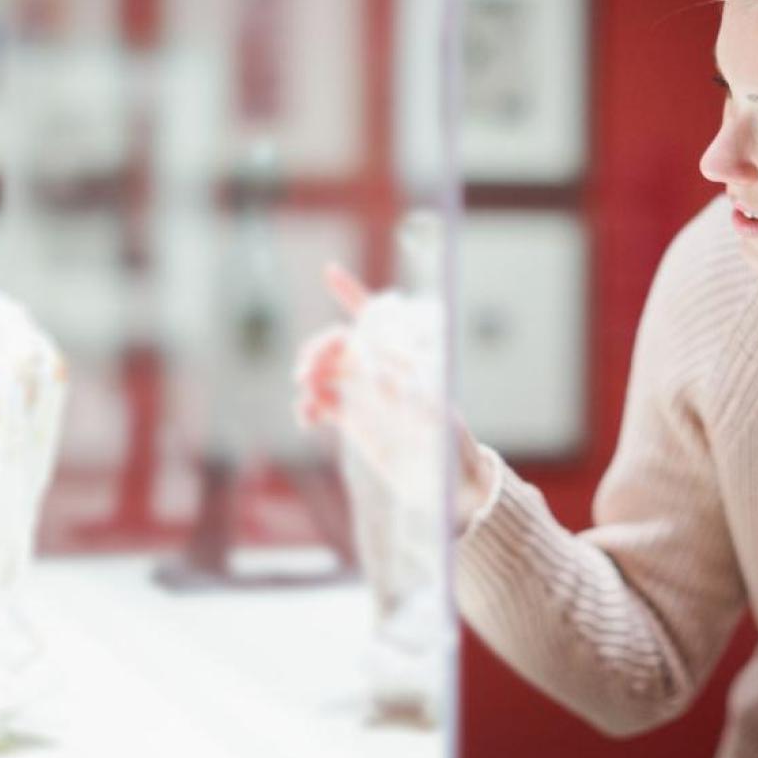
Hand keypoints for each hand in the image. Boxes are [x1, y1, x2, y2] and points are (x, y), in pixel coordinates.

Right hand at [294, 263, 498, 531]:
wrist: (448, 486)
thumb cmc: (452, 446)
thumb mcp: (437, 415)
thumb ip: (410, 391)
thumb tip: (379, 372)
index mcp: (405, 358)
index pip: (378, 318)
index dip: (352, 293)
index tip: (328, 271)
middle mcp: (384, 370)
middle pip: (341, 343)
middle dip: (319, 348)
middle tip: (306, 370)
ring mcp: (366, 392)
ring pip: (327, 369)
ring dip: (310, 373)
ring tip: (306, 392)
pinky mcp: (353, 418)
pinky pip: (322, 401)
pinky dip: (308, 404)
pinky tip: (306, 419)